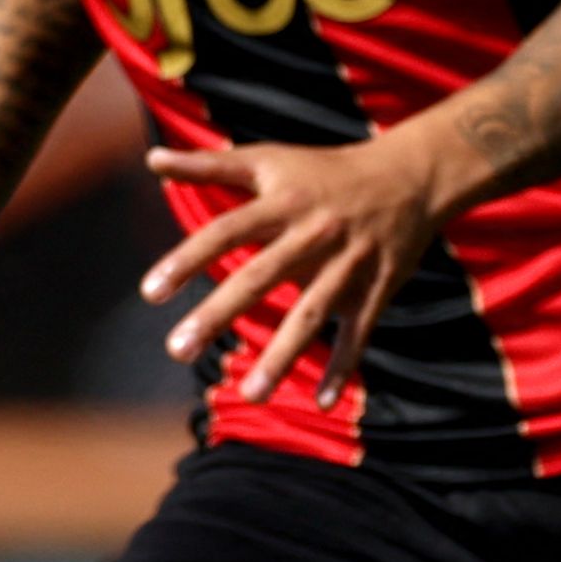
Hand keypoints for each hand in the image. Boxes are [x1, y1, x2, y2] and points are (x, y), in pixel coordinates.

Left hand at [144, 126, 474, 405]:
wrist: (411, 176)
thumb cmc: (325, 172)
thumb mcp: (270, 159)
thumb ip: (208, 164)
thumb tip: (150, 158)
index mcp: (282, 202)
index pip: (226, 231)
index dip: (188, 259)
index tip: (150, 292)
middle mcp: (313, 234)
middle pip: (261, 276)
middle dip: (219, 313)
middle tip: (177, 350)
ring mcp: (348, 264)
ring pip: (311, 314)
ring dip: (282, 356)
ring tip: (250, 394)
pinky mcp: (378, 288)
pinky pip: (359, 332)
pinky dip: (345, 367)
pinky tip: (324, 403)